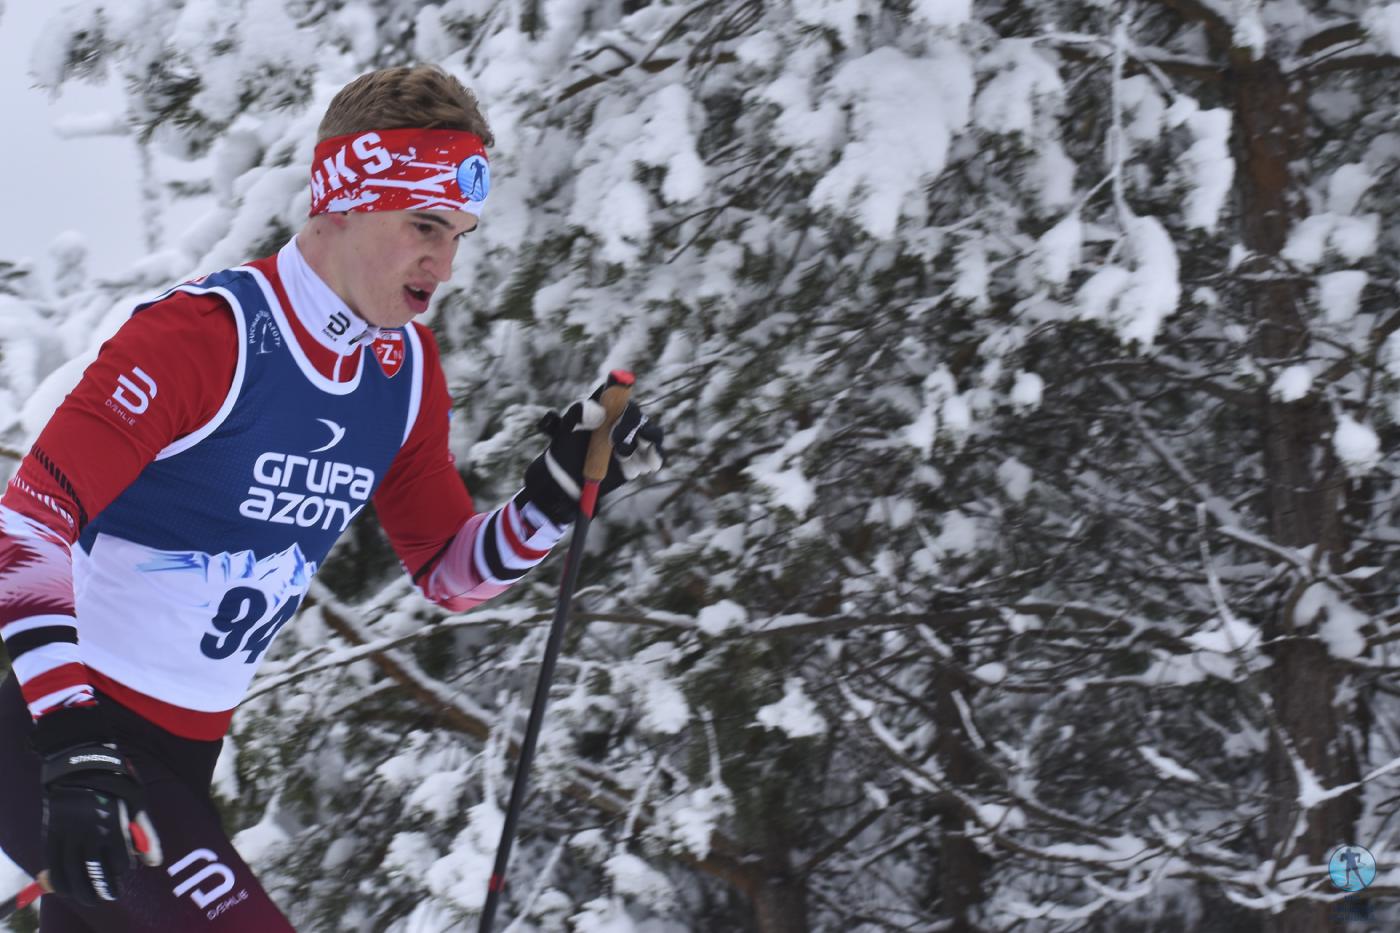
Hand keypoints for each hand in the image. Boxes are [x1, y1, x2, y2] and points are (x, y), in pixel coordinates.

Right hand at [33, 707, 161, 906]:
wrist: (80, 761)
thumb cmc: (116, 781)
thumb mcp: (137, 801)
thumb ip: (146, 834)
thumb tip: (155, 863)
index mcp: (113, 821)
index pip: (119, 861)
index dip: (123, 868)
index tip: (123, 869)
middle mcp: (88, 829)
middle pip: (94, 872)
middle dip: (102, 888)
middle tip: (107, 896)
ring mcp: (67, 831)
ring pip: (70, 873)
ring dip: (79, 889)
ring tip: (88, 896)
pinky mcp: (51, 831)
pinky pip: (53, 863)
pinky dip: (58, 879)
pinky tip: (66, 885)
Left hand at [519, 378, 664, 524]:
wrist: (568, 476)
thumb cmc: (565, 448)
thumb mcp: (565, 428)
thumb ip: (577, 414)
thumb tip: (599, 413)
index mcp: (606, 407)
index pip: (623, 400)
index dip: (625, 413)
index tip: (615, 433)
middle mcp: (622, 420)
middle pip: (639, 419)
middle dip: (633, 434)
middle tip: (619, 451)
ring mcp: (633, 438)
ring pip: (652, 435)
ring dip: (647, 448)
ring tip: (628, 464)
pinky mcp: (640, 456)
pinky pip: (655, 453)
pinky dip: (654, 458)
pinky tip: (646, 466)